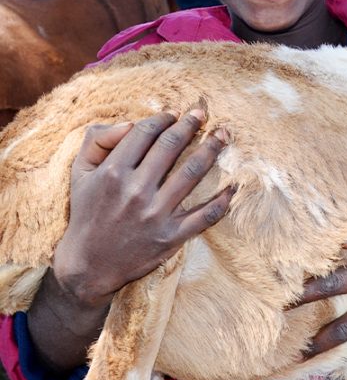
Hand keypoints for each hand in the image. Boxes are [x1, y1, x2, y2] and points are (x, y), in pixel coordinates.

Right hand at [28, 108, 232, 371]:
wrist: (88, 266)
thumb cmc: (87, 213)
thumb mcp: (79, 174)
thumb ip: (97, 141)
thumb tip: (130, 123)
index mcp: (112, 173)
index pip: (144, 133)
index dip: (162, 119)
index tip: (174, 114)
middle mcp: (136, 191)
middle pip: (171, 146)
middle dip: (190, 125)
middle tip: (202, 113)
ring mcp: (156, 214)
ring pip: (192, 172)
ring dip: (212, 149)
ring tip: (224, 134)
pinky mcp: (172, 236)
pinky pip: (206, 215)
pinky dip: (223, 200)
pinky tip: (235, 185)